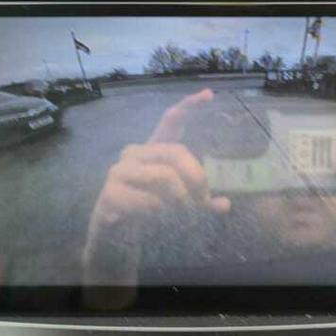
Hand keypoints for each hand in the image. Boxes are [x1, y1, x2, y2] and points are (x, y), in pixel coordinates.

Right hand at [92, 88, 229, 226]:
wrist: (112, 240)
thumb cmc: (147, 214)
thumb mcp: (179, 204)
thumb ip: (200, 201)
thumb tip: (225, 204)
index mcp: (153, 151)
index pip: (171, 121)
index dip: (189, 105)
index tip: (210, 94)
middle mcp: (135, 154)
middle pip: (177, 151)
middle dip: (197, 177)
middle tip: (204, 200)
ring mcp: (120, 171)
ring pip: (166, 175)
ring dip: (182, 199)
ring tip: (184, 214)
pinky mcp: (111, 193)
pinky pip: (150, 200)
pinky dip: (163, 212)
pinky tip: (159, 219)